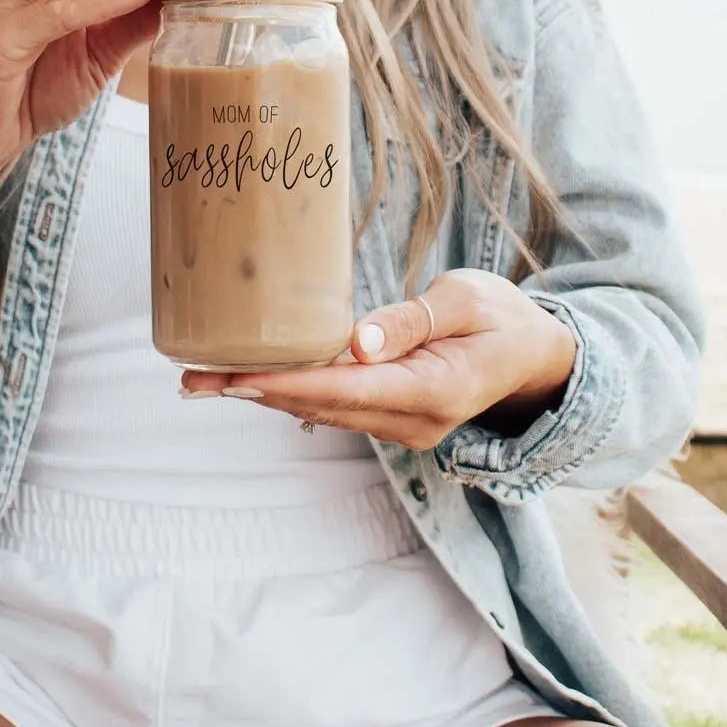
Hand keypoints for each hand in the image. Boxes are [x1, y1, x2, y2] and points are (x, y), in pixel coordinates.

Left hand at [181, 269, 577, 449]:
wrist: (534, 358)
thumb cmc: (503, 318)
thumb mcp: (468, 301)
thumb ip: (414, 321)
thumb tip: (358, 344)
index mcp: (435, 390)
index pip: (344, 389)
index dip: (284, 384)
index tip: (234, 378)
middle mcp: (413, 420)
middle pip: (319, 407)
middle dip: (254, 393)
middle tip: (192, 379)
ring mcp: (403, 426)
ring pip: (320, 412)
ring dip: (263, 396)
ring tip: (203, 381)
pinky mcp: (393, 416)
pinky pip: (334, 408)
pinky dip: (289, 393)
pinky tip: (252, 381)